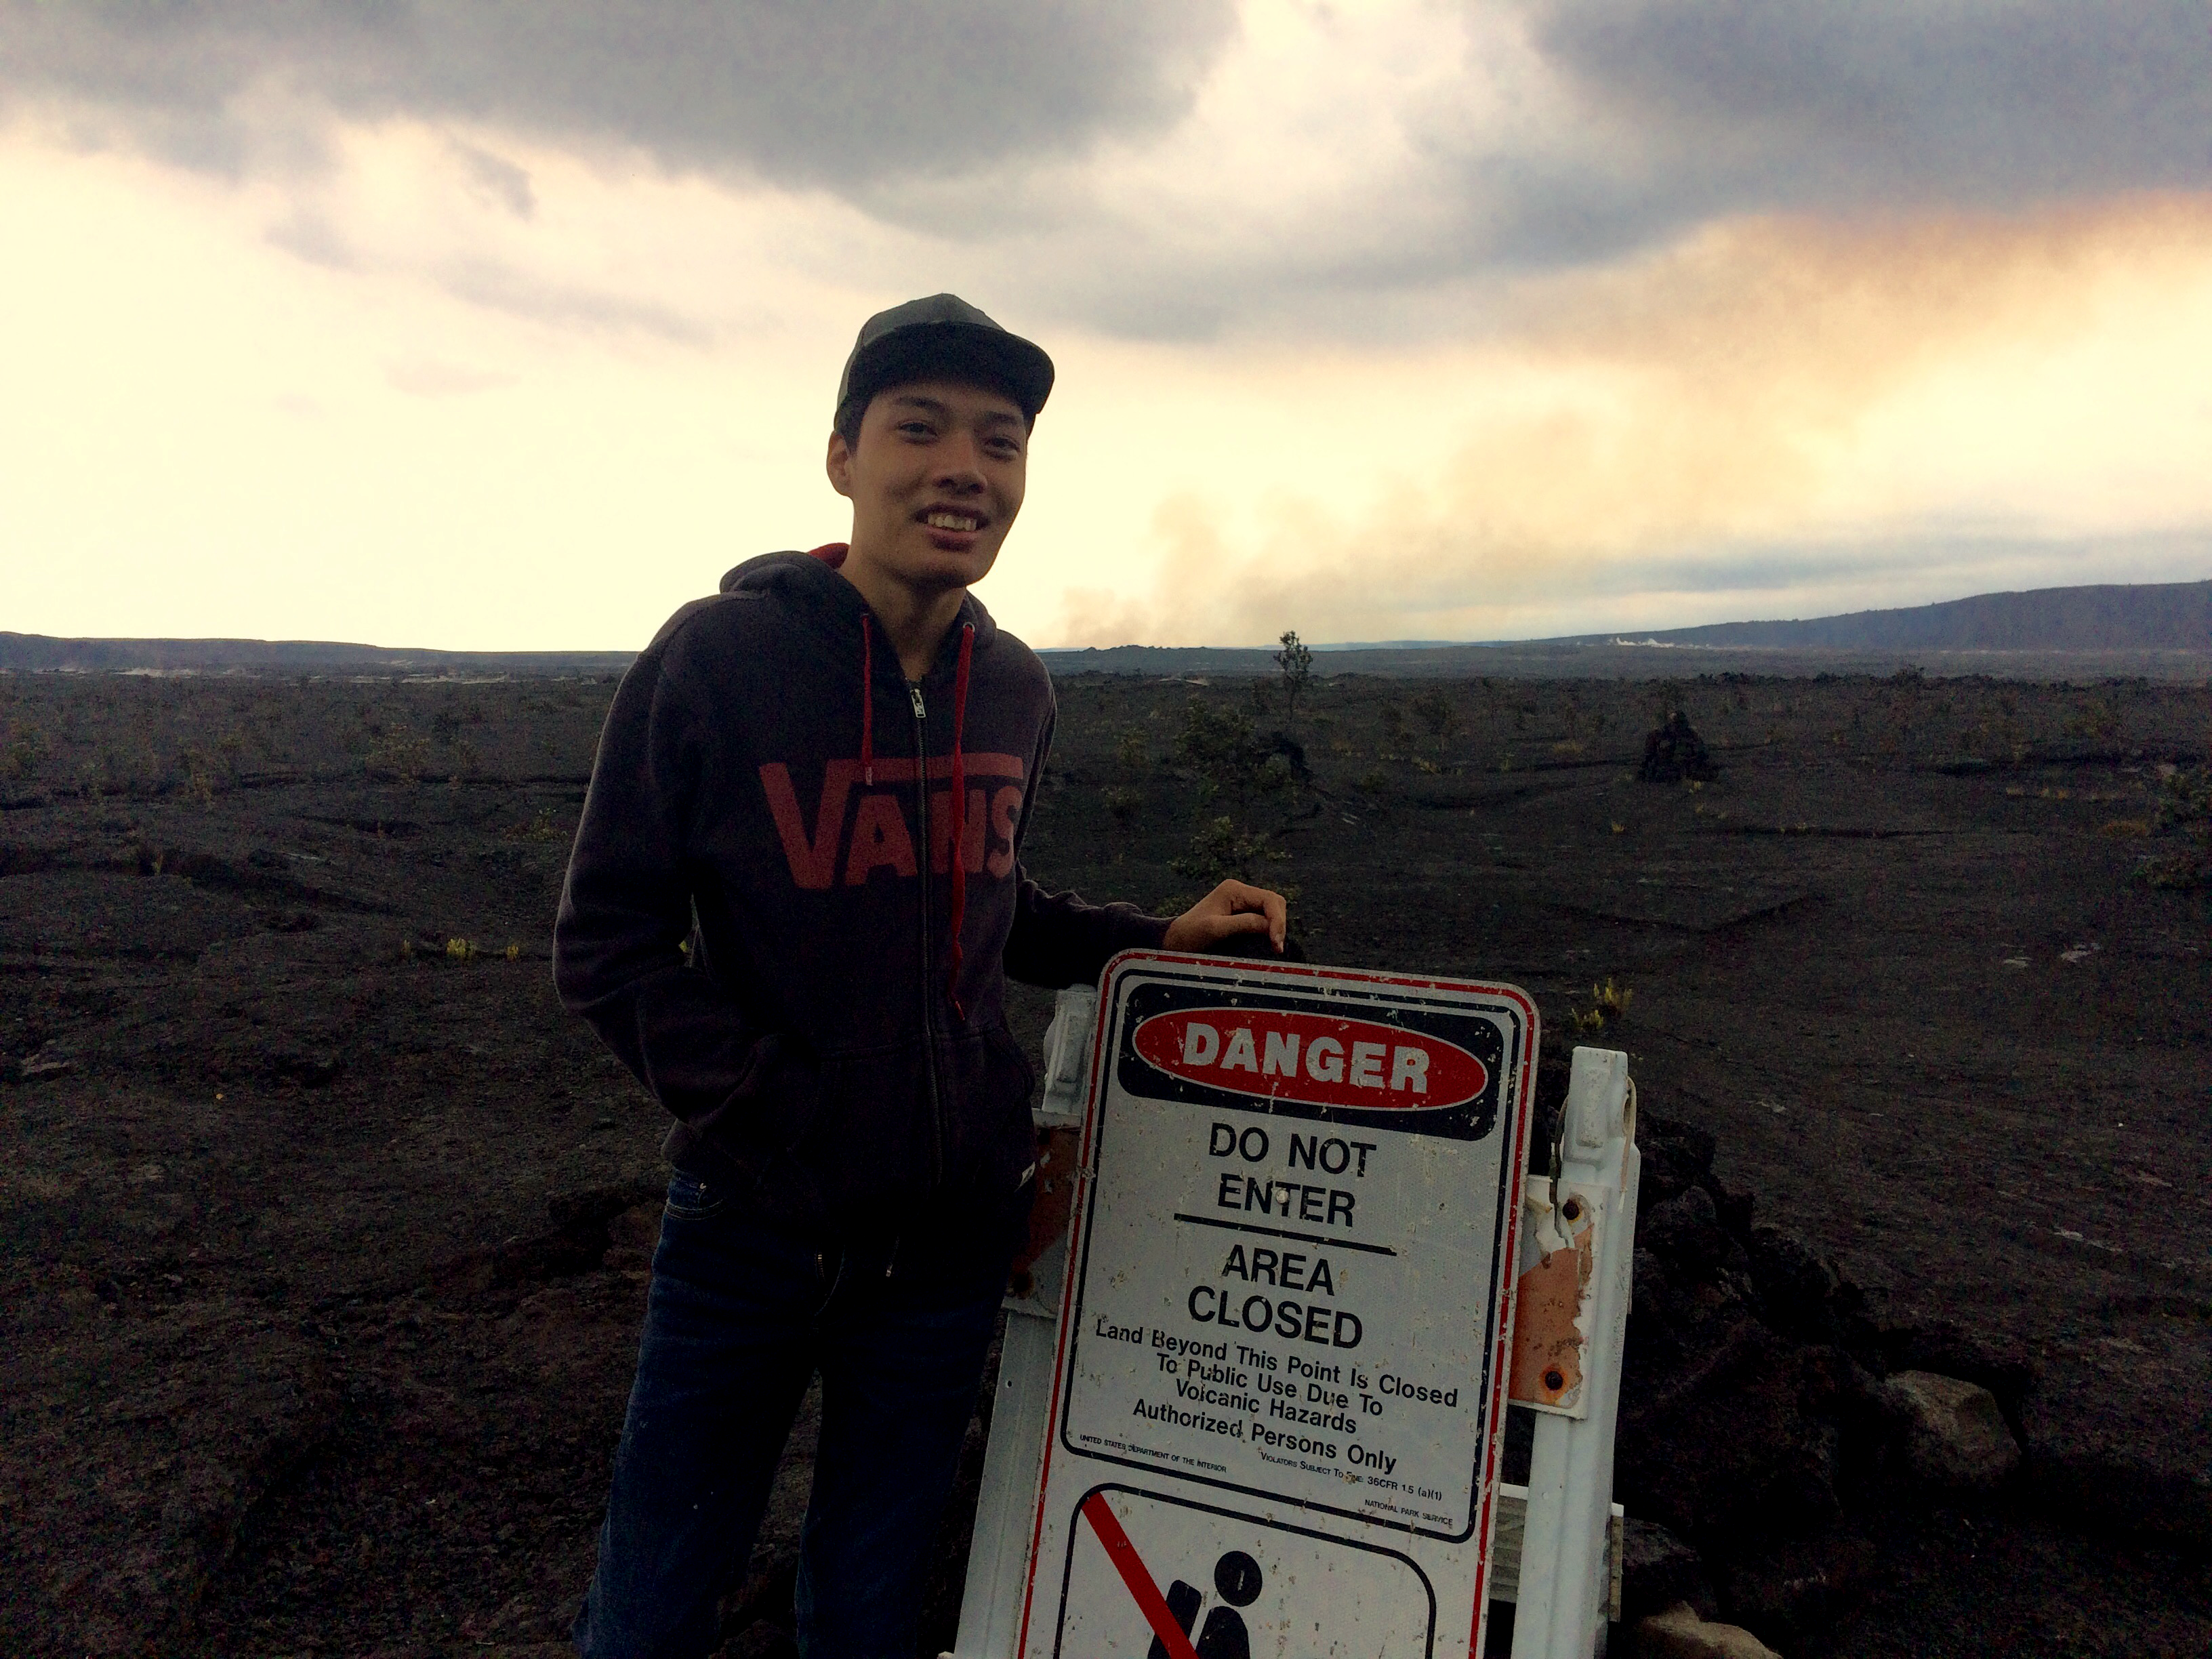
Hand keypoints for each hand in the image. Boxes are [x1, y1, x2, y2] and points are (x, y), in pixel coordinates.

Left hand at [1162, 880, 1287, 955]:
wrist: (1176, 941)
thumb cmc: (1191, 934)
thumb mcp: (1215, 929)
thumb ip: (1243, 924)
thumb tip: (1269, 927)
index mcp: (1234, 889)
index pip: (1269, 900)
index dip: (1277, 921)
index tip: (1276, 943)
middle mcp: (1240, 892)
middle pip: (1274, 903)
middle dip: (1279, 924)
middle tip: (1277, 948)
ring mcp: (1242, 902)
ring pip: (1272, 911)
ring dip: (1276, 927)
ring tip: (1274, 948)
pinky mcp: (1242, 914)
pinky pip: (1264, 919)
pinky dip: (1269, 931)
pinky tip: (1268, 944)